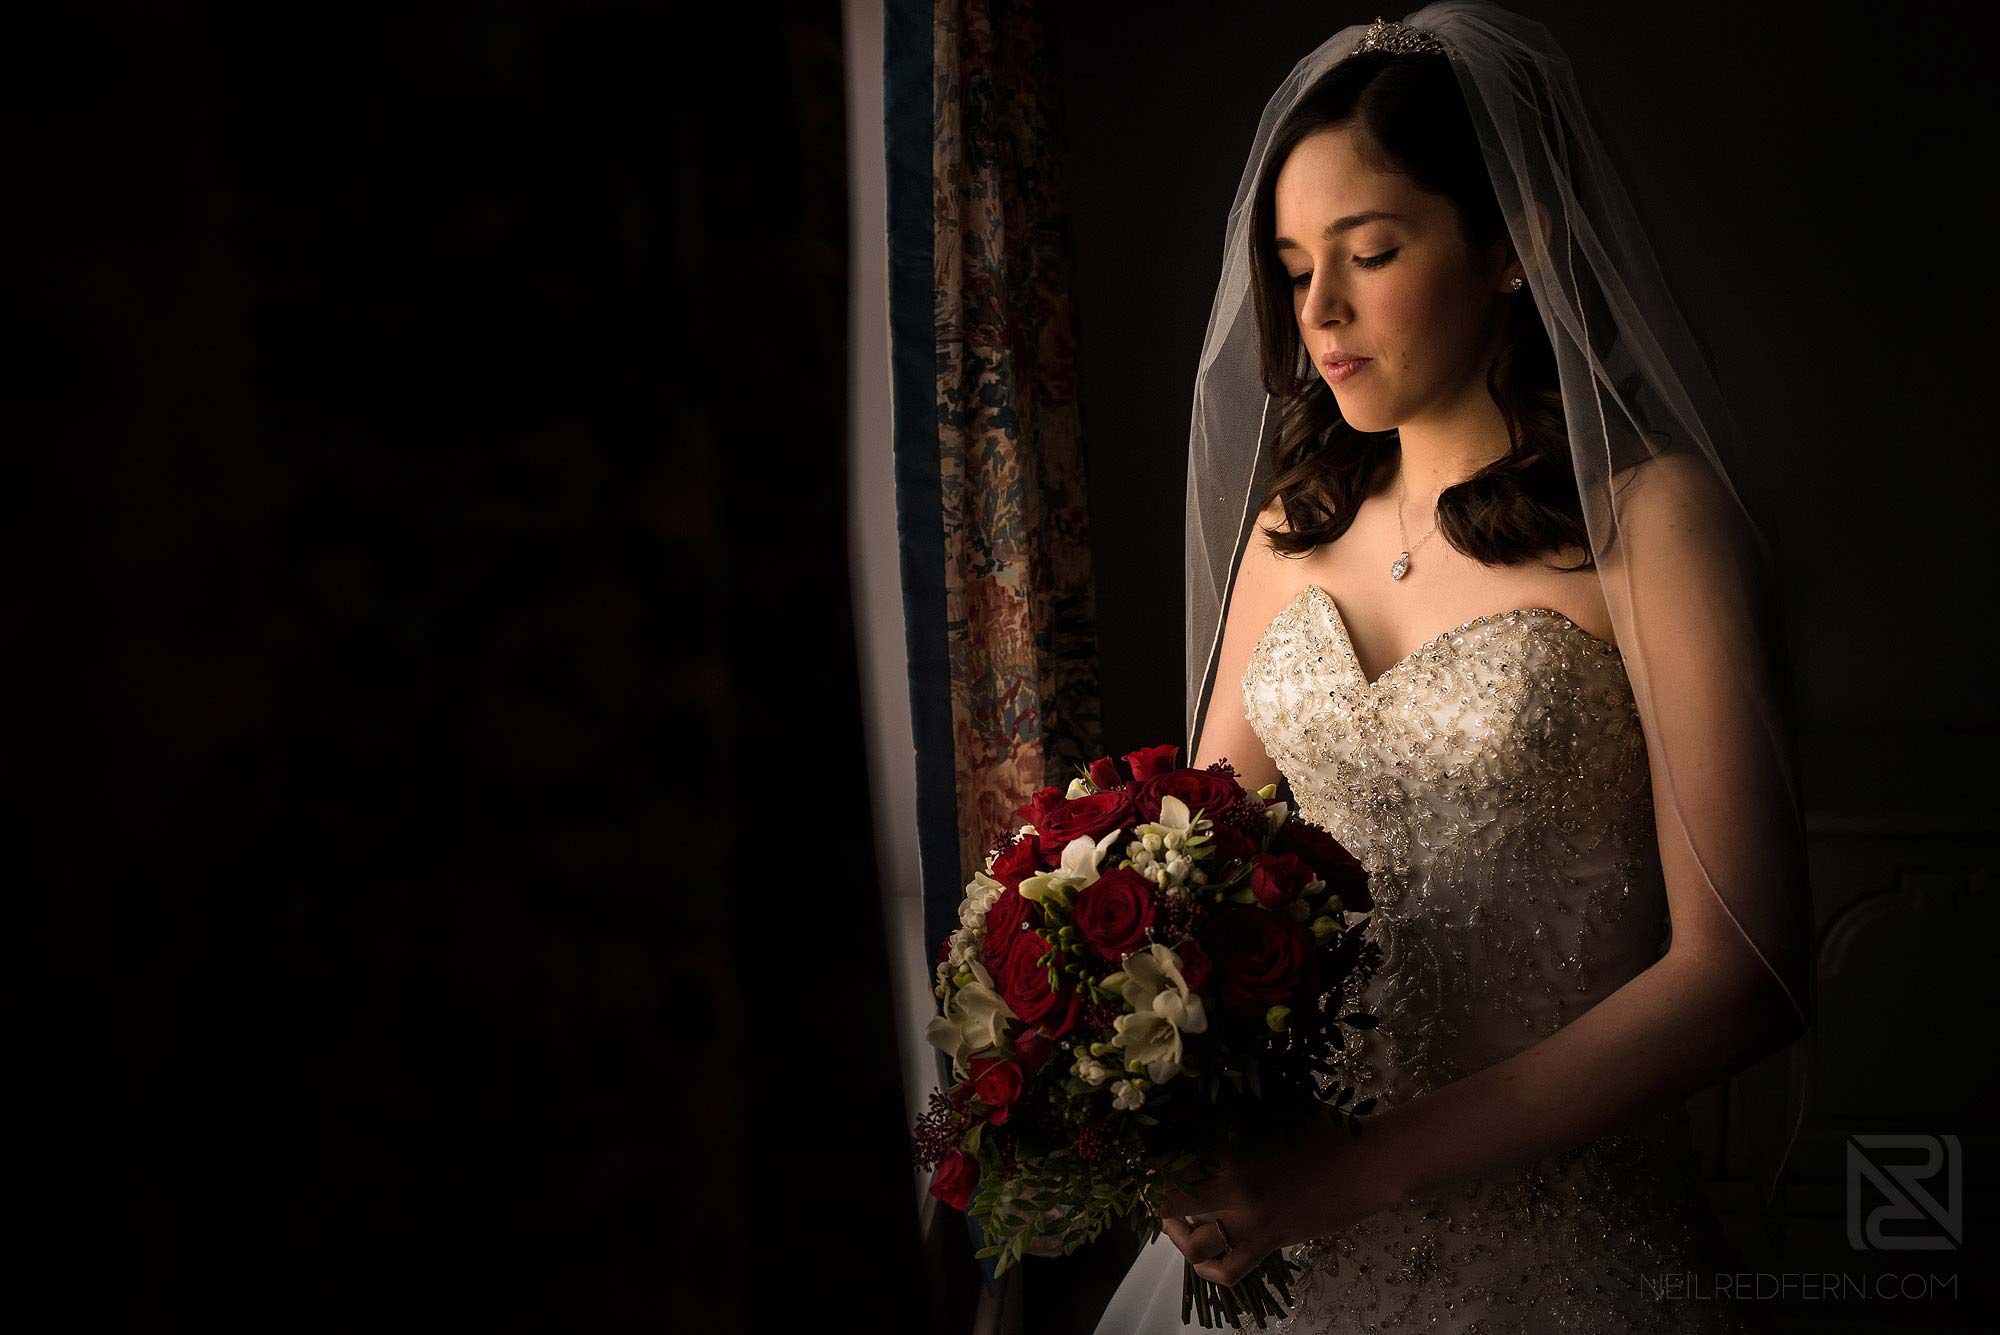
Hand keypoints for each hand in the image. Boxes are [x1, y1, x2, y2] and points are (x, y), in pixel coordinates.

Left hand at [1153, 1111, 1403, 1288]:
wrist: (1367, 1164)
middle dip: (1151, 1193)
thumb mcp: (1273, 1106)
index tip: (1139, 1152)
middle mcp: (1233, 1187)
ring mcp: (1250, 1220)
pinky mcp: (1269, 1243)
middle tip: (1148, 1185)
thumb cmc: (1324, 1126)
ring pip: (1193, 1243)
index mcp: (1232, 1146)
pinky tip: (1205, 1252)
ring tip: (1175, 1219)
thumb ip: (1233, 1108)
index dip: (1148, 1155)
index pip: (1172, 1154)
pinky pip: (1227, 1271)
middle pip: (1167, 1199)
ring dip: (1175, 1232)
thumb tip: (1192, 1100)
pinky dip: (1208, 1268)